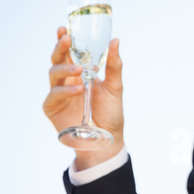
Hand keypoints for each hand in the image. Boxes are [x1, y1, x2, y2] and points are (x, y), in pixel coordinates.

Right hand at [43, 27, 124, 170]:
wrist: (107, 140)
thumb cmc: (111, 114)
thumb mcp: (115, 87)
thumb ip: (113, 66)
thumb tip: (115, 42)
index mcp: (81, 74)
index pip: (70, 53)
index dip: (65, 40)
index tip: (65, 29)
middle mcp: (68, 81)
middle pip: (58, 59)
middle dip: (60, 48)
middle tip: (67, 39)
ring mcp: (59, 94)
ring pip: (53, 74)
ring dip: (65, 69)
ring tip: (79, 71)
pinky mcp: (53, 108)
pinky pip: (54, 95)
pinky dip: (65, 91)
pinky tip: (78, 89)